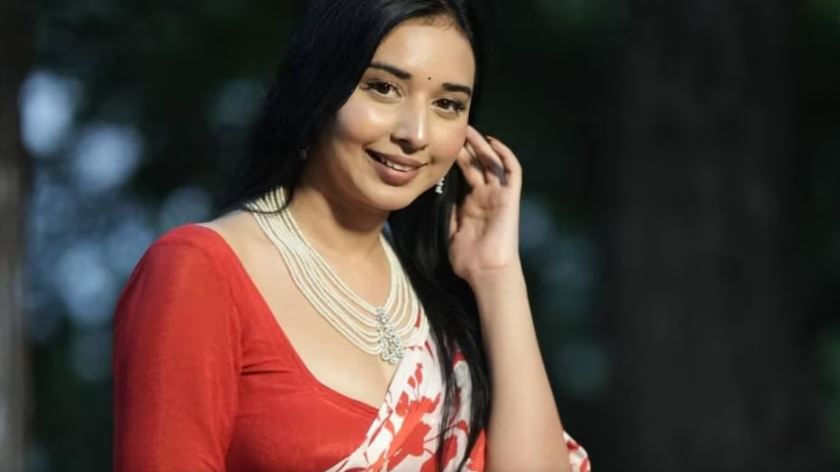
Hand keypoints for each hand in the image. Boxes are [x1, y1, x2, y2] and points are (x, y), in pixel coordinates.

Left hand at [448, 126, 522, 284]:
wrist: (486, 271)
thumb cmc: (469, 259)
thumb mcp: (450, 231)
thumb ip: (448, 211)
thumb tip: (438, 192)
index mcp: (471, 204)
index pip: (465, 174)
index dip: (456, 158)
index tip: (442, 145)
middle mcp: (486, 196)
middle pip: (477, 164)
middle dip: (467, 146)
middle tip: (453, 130)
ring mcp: (498, 195)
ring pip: (491, 163)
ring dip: (482, 146)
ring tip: (469, 130)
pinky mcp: (510, 197)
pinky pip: (512, 171)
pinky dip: (504, 155)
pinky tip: (493, 142)